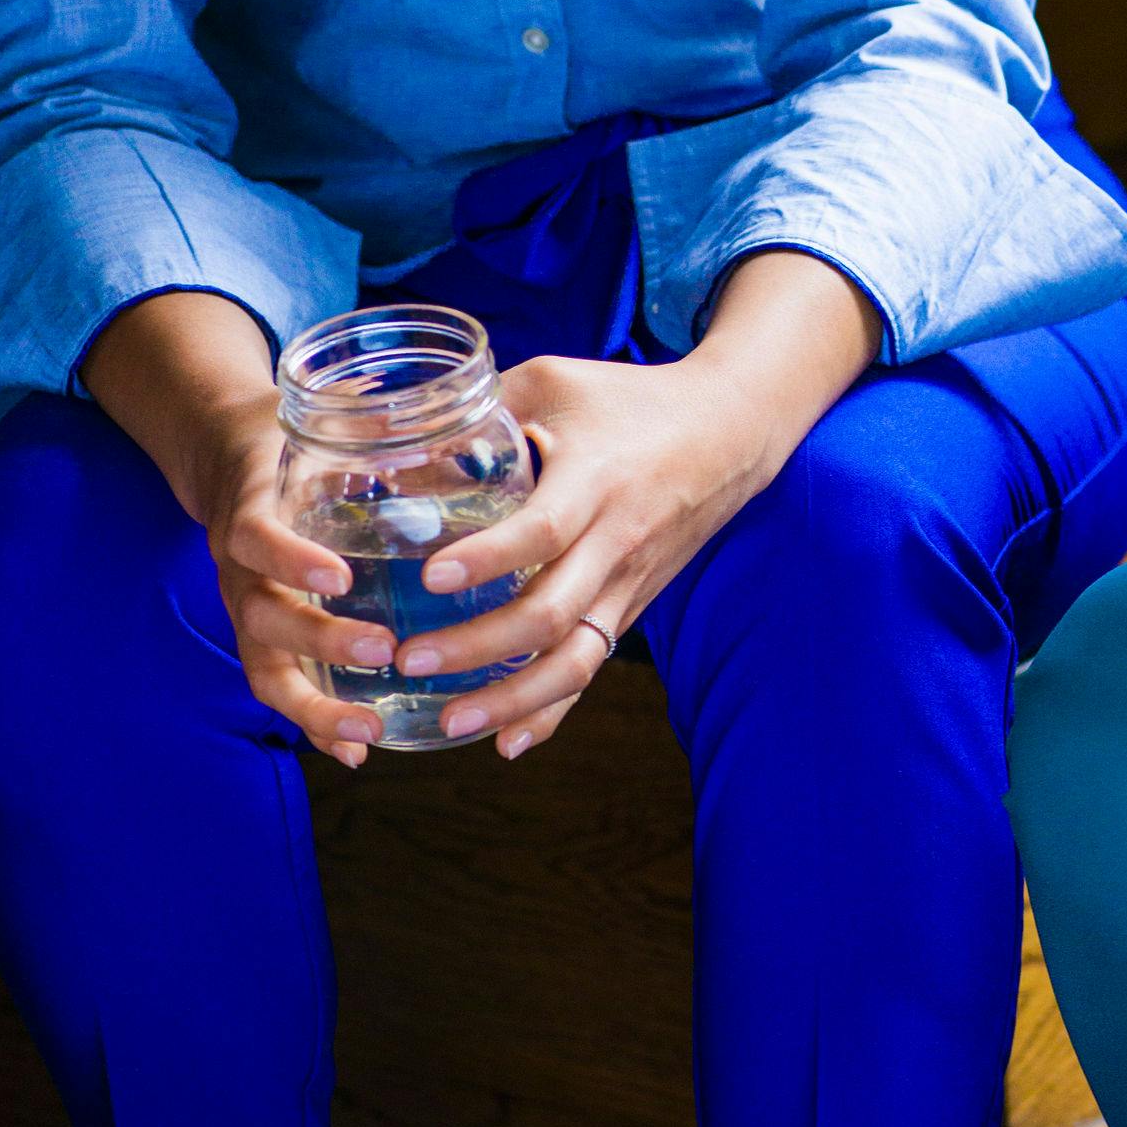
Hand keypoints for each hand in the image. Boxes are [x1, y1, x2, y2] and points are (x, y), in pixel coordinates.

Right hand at [199, 392, 419, 768]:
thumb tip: (452, 416)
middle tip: (386, 648)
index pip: (257, 538)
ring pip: (268, 670)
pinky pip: (283, 689)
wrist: (227, 457)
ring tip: (371, 732)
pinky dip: (317, 725)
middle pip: (264, 619)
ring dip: (318, 707)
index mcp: (252, 514)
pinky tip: (360, 752)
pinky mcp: (265, 640)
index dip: (292, 559)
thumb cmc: (293, 444)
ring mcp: (250, 611)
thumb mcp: (318, 428)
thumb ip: (371, 428)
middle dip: (322, 642)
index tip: (340, 576)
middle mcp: (242, 572)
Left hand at [387, 343, 775, 754]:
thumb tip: (395, 433)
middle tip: (410, 659)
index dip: (487, 558)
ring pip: (574, 658)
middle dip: (478, 647)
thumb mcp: (557, 383)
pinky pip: (590, 666)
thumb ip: (483, 408)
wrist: (731, 431)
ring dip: (512, 698)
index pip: (543, 530)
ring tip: (449, 720)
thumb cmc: (633, 399)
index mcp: (595, 480)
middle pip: (551, 613)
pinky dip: (551, 712)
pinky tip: (507, 743)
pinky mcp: (630, 605)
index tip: (431, 577)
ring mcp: (628, 582)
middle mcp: (616, 541)